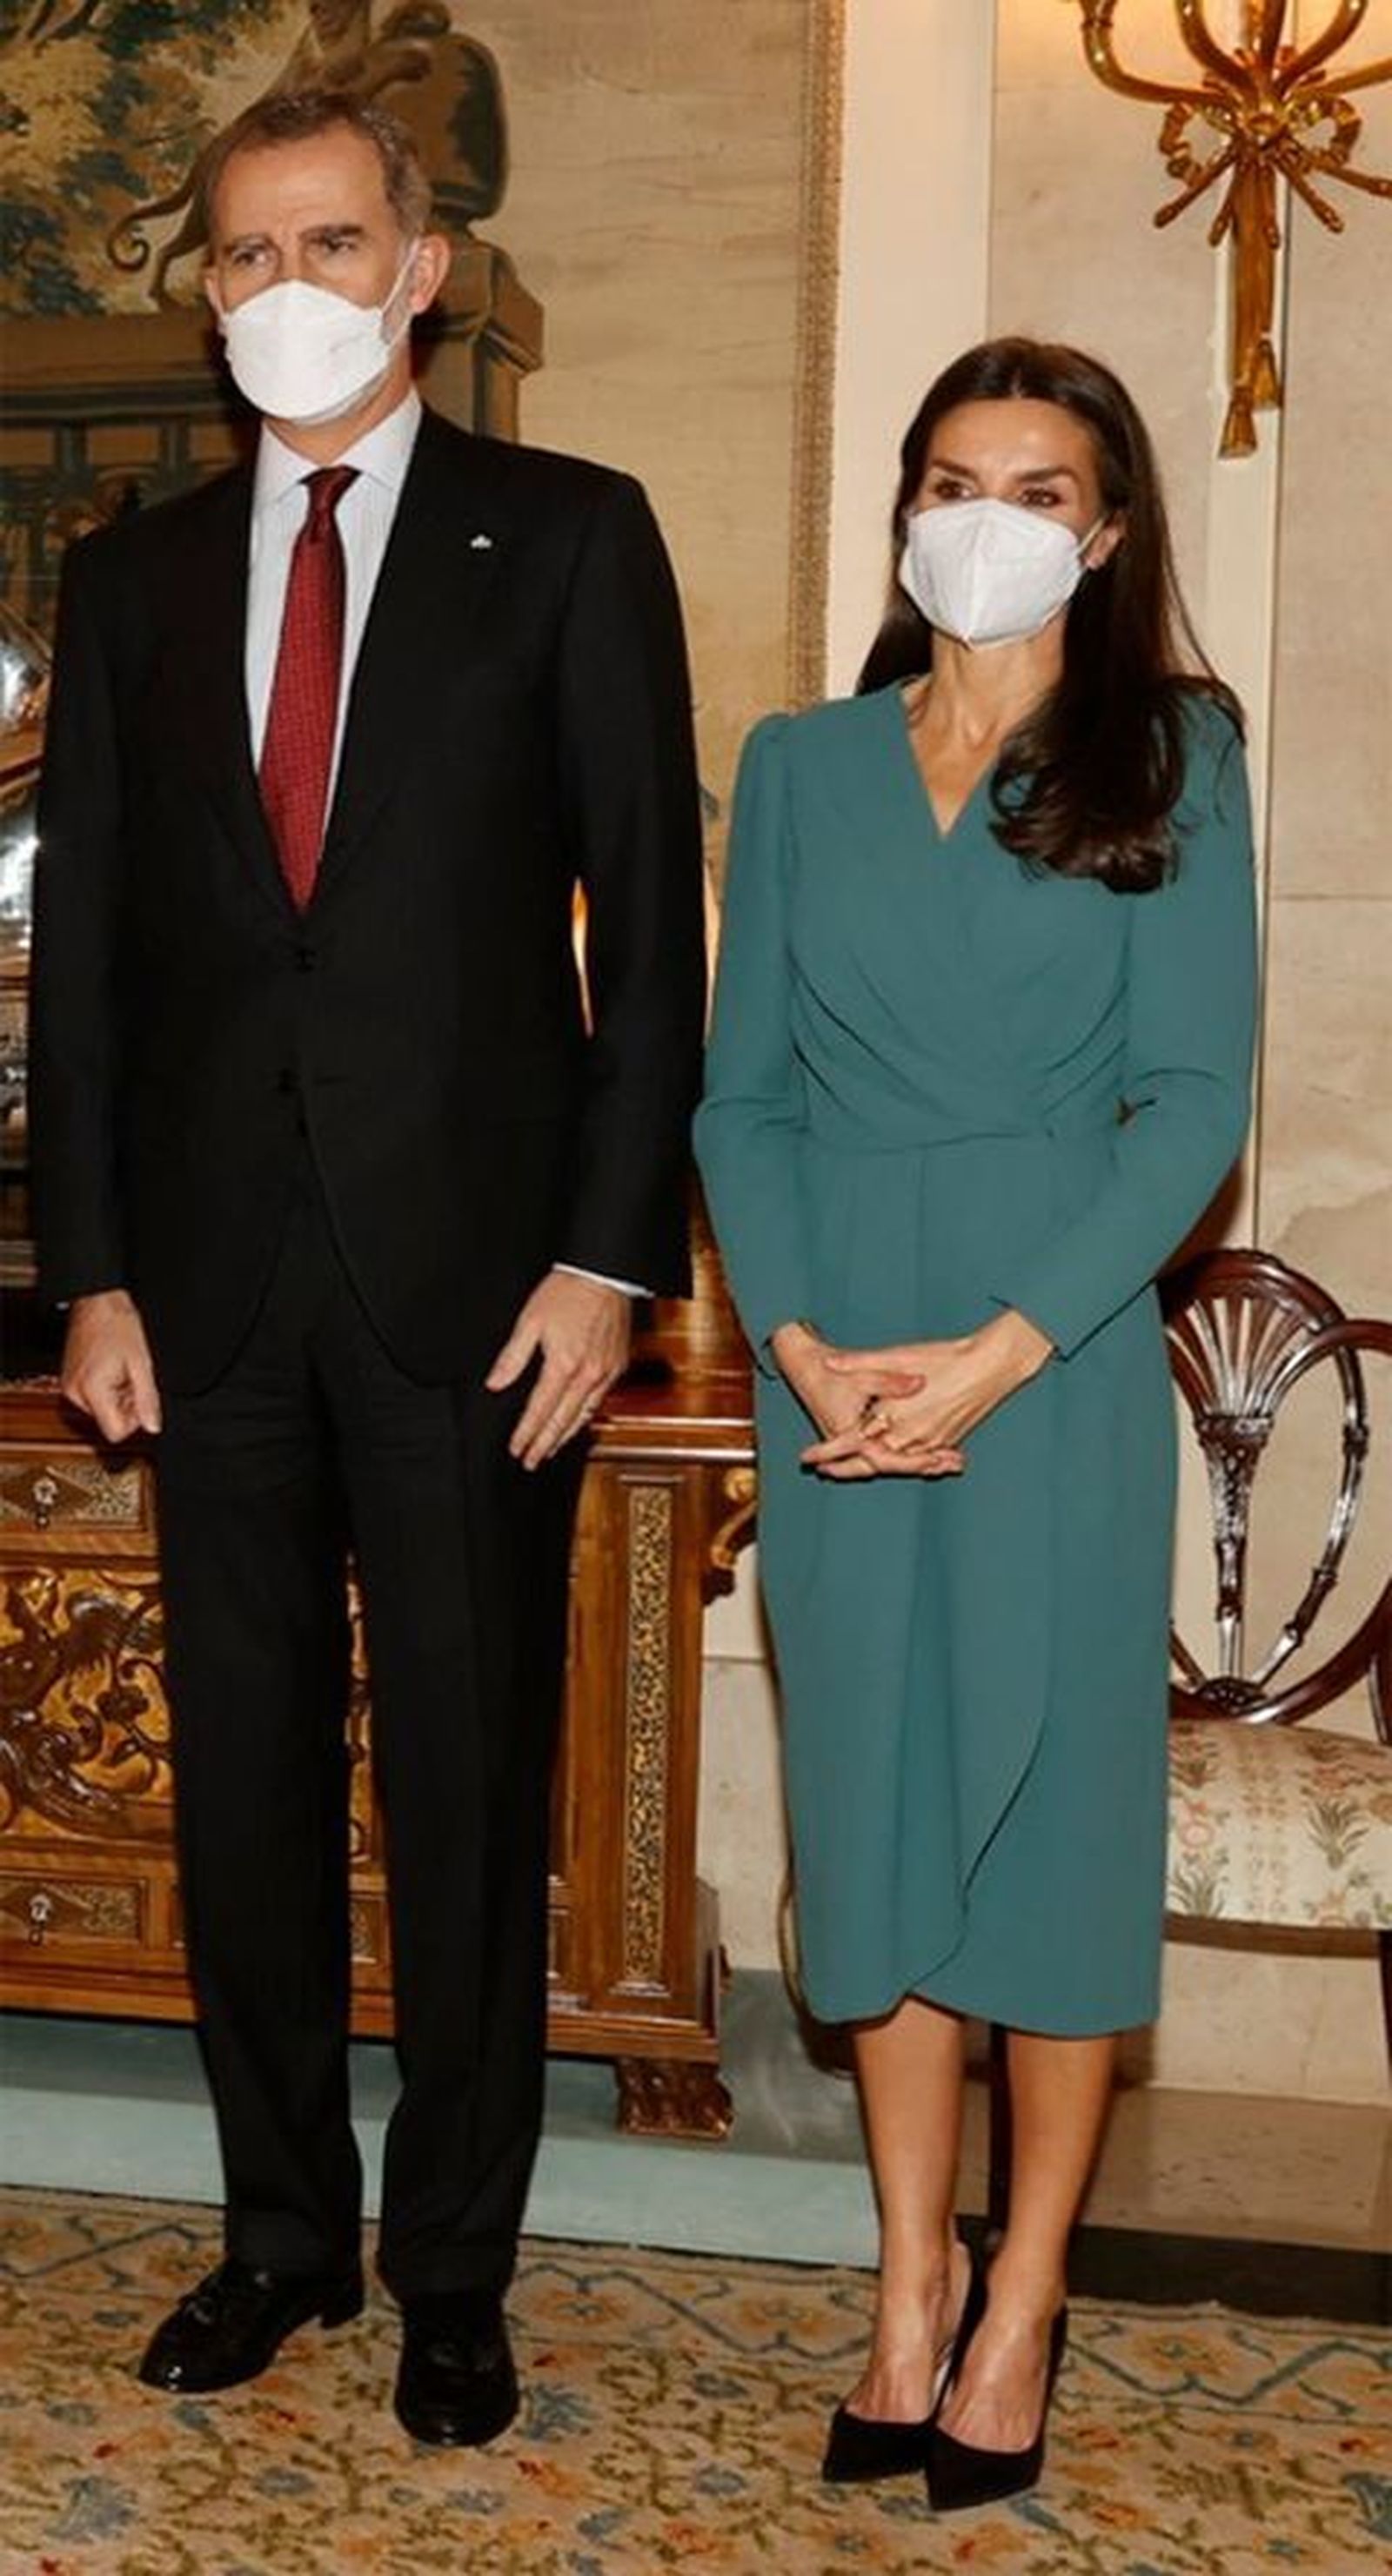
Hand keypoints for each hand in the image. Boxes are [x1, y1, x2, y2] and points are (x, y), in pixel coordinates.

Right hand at [61, 1291, 161, 1441]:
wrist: (97, 1301)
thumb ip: (147, 1399)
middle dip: (126, 1403)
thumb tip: (153, 1427)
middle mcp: (75, 1394)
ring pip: (102, 1409)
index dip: (135, 1420)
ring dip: (117, 1395)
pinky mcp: (70, 1380)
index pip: (115, 1432)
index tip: (141, 1397)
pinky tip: (112, 1366)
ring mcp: (70, 1387)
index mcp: (92, 1391)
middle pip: (109, 1421)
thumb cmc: (117, 1325)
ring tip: (121, 1368)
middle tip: (132, 1376)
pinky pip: (93, 1397)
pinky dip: (107, 1387)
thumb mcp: (141, 1364)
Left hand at [486, 1270, 631, 1469]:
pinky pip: (599, 1401)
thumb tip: (495, 1383)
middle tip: (531, 1461)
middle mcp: (587, 1374)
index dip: (526, 1433)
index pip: (540, 1410)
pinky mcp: (617, 1366)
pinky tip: (577, 1421)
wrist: (604, 1274)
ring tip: (551, 1449)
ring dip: (566, 1436)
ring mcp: (606, 1372)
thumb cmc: (568, 1292)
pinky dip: (585, 1416)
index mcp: (563, 1365)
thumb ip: (512, 1357)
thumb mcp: (530, 1321)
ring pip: (584, 1415)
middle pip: (562, 1421)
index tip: (516, 1449)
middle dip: (545, 1444)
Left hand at [801, 1310, 1052, 1478]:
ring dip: (872, 1467)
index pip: (852, 1441)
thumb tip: (829, 1364)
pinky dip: (902, 1464)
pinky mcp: (947, 1442)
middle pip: (871, 1462)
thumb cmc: (945, 1357)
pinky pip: (919, 1461)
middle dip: (846, 1468)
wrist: (991, 1365)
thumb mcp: (896, 1354)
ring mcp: (930, 1443)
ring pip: (895, 1464)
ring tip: (849, 1469)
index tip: (807, 1459)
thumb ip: (860, 1362)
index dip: (828, 1451)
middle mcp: (910, 1436)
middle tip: (823, 1471)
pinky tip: (895, 1462)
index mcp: (894, 1416)